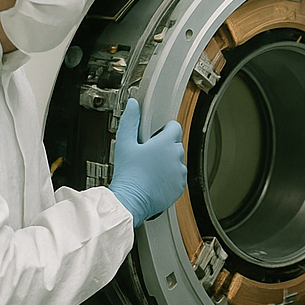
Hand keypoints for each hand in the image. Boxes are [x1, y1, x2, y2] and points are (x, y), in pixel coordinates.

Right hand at [109, 97, 186, 227]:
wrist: (131, 200)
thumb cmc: (128, 174)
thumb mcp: (124, 143)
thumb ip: (130, 120)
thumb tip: (133, 104)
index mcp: (166, 143)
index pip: (175, 127)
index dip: (165, 129)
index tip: (156, 135)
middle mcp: (177, 157)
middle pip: (176, 144)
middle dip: (165, 146)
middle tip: (148, 153)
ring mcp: (180, 173)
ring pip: (177, 161)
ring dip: (168, 162)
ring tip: (151, 168)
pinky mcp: (180, 186)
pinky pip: (178, 177)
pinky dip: (170, 177)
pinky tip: (155, 179)